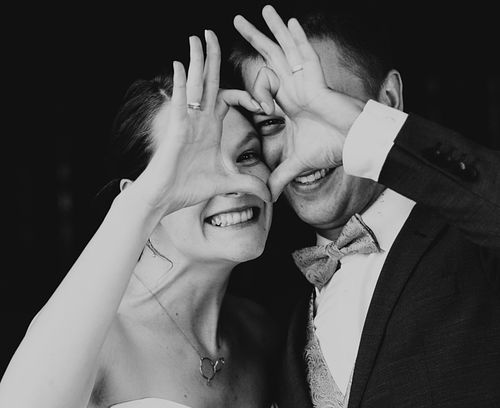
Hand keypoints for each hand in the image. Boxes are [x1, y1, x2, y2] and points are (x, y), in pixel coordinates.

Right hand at [127, 30, 270, 216]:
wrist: (166, 198)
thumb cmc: (190, 187)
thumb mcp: (228, 183)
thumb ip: (249, 183)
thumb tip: (270, 195)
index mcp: (210, 127)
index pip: (228, 98)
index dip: (247, 96)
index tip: (264, 105)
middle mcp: (199, 120)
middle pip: (208, 82)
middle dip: (211, 58)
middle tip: (213, 32)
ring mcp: (187, 123)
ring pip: (193, 86)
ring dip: (196, 62)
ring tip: (198, 38)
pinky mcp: (177, 131)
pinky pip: (180, 104)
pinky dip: (180, 85)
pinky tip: (180, 66)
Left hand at [234, 5, 364, 199]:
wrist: (353, 145)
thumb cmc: (330, 148)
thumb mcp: (296, 163)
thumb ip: (279, 176)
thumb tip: (268, 196)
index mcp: (288, 102)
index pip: (264, 83)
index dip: (253, 88)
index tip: (253, 102)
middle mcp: (294, 86)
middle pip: (270, 57)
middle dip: (255, 39)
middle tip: (237, 22)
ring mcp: (305, 81)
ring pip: (286, 49)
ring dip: (272, 29)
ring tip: (260, 10)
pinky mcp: (317, 81)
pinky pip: (305, 54)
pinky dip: (296, 38)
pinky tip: (287, 22)